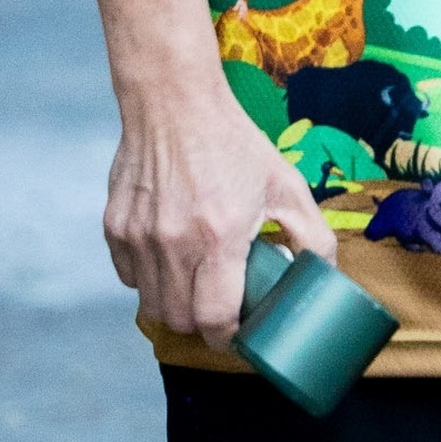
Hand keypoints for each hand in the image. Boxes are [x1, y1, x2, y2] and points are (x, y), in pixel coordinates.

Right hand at [103, 74, 339, 348]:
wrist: (173, 103)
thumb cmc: (232, 144)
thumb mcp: (286, 186)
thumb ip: (312, 237)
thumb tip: (324, 277)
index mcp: (219, 235)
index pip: (214, 319)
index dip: (228, 339)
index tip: (239, 336)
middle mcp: (173, 242)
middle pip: (180, 320)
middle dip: (203, 325)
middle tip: (221, 310)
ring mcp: (139, 236)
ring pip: (152, 304)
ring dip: (176, 305)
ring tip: (196, 285)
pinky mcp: (115, 227)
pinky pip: (129, 277)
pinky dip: (149, 280)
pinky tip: (171, 259)